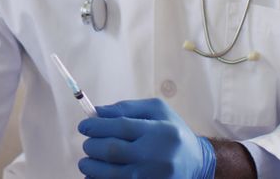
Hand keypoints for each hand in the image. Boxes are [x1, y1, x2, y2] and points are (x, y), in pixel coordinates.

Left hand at [78, 98, 215, 178]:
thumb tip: (96, 112)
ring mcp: (151, 176)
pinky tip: (95, 175)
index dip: (96, 126)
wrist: (196, 162)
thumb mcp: (157, 110)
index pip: (119, 127)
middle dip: (91, 147)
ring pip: (110, 174)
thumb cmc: (173, 132)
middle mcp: (155, 155)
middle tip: (87, 144)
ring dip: (91, 167)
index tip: (83, 126)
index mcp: (158, 131)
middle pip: (112, 151)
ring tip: (87, 161)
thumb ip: (126, 108)